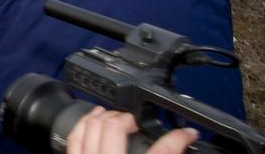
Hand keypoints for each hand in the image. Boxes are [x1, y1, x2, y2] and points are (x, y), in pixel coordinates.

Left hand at [66, 108, 198, 153]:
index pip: (164, 151)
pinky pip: (74, 139)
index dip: (180, 137)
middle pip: (115, 127)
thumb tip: (183, 146)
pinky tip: (93, 119)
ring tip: (118, 114)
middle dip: (130, 117)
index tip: (190, 132)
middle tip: (142, 120)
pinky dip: (84, 124)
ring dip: (105, 116)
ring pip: (91, 127)